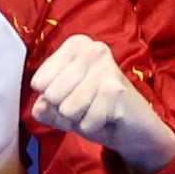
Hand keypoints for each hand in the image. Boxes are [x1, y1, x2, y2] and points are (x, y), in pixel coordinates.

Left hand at [27, 33, 174, 171]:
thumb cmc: (96, 110)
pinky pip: (85, 122)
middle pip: (51, 95)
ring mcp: (106, 68)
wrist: (136, 128)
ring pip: (67, 109)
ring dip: (80, 120)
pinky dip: (93, 128)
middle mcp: (93, 49)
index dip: (51, 100)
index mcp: (76, 45)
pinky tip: (108, 119)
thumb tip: (40, 107)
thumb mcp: (62, 107)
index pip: (38, 82)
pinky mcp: (116, 90)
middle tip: (88, 107)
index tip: (74, 96)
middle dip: (65, 112)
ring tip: (98, 112)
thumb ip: (44, 106)